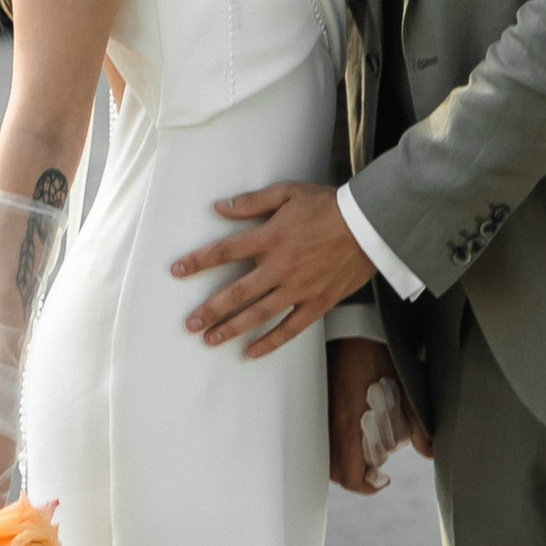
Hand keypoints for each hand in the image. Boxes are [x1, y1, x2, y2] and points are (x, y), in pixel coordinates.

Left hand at [172, 180, 374, 354]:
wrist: (370, 225)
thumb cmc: (328, 205)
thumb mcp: (288, 193)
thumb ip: (252, 202)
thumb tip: (220, 207)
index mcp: (270, 237)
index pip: (224, 251)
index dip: (198, 261)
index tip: (176, 271)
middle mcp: (280, 267)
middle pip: (236, 292)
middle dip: (210, 309)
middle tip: (190, 323)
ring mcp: (298, 288)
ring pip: (259, 314)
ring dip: (232, 329)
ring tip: (210, 340)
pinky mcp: (317, 303)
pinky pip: (290, 328)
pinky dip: (271, 342)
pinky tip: (252, 352)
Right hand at [328, 336, 428, 492]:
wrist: (353, 324)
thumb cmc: (379, 353)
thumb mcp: (405, 387)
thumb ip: (418, 422)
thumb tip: (428, 452)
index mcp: (348, 423)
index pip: (349, 475)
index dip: (366, 486)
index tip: (383, 480)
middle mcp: (330, 422)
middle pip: (335, 470)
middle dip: (356, 475)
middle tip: (378, 466)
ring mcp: (321, 413)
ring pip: (327, 454)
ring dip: (347, 459)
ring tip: (369, 445)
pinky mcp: (319, 403)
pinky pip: (323, 435)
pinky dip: (339, 443)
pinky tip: (357, 427)